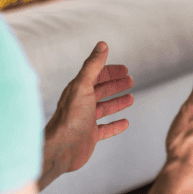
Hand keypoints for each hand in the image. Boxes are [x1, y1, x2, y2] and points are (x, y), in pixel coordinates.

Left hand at [39, 41, 134, 189]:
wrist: (61, 148)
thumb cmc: (70, 117)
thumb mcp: (83, 86)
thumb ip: (93, 65)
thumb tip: (102, 44)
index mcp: (79, 90)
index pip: (96, 76)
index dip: (111, 71)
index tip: (125, 69)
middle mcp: (82, 104)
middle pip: (101, 91)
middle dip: (116, 85)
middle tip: (131, 81)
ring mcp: (86, 120)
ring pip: (104, 108)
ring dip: (117, 103)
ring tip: (131, 99)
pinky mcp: (90, 136)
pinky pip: (106, 129)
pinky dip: (116, 125)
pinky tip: (125, 123)